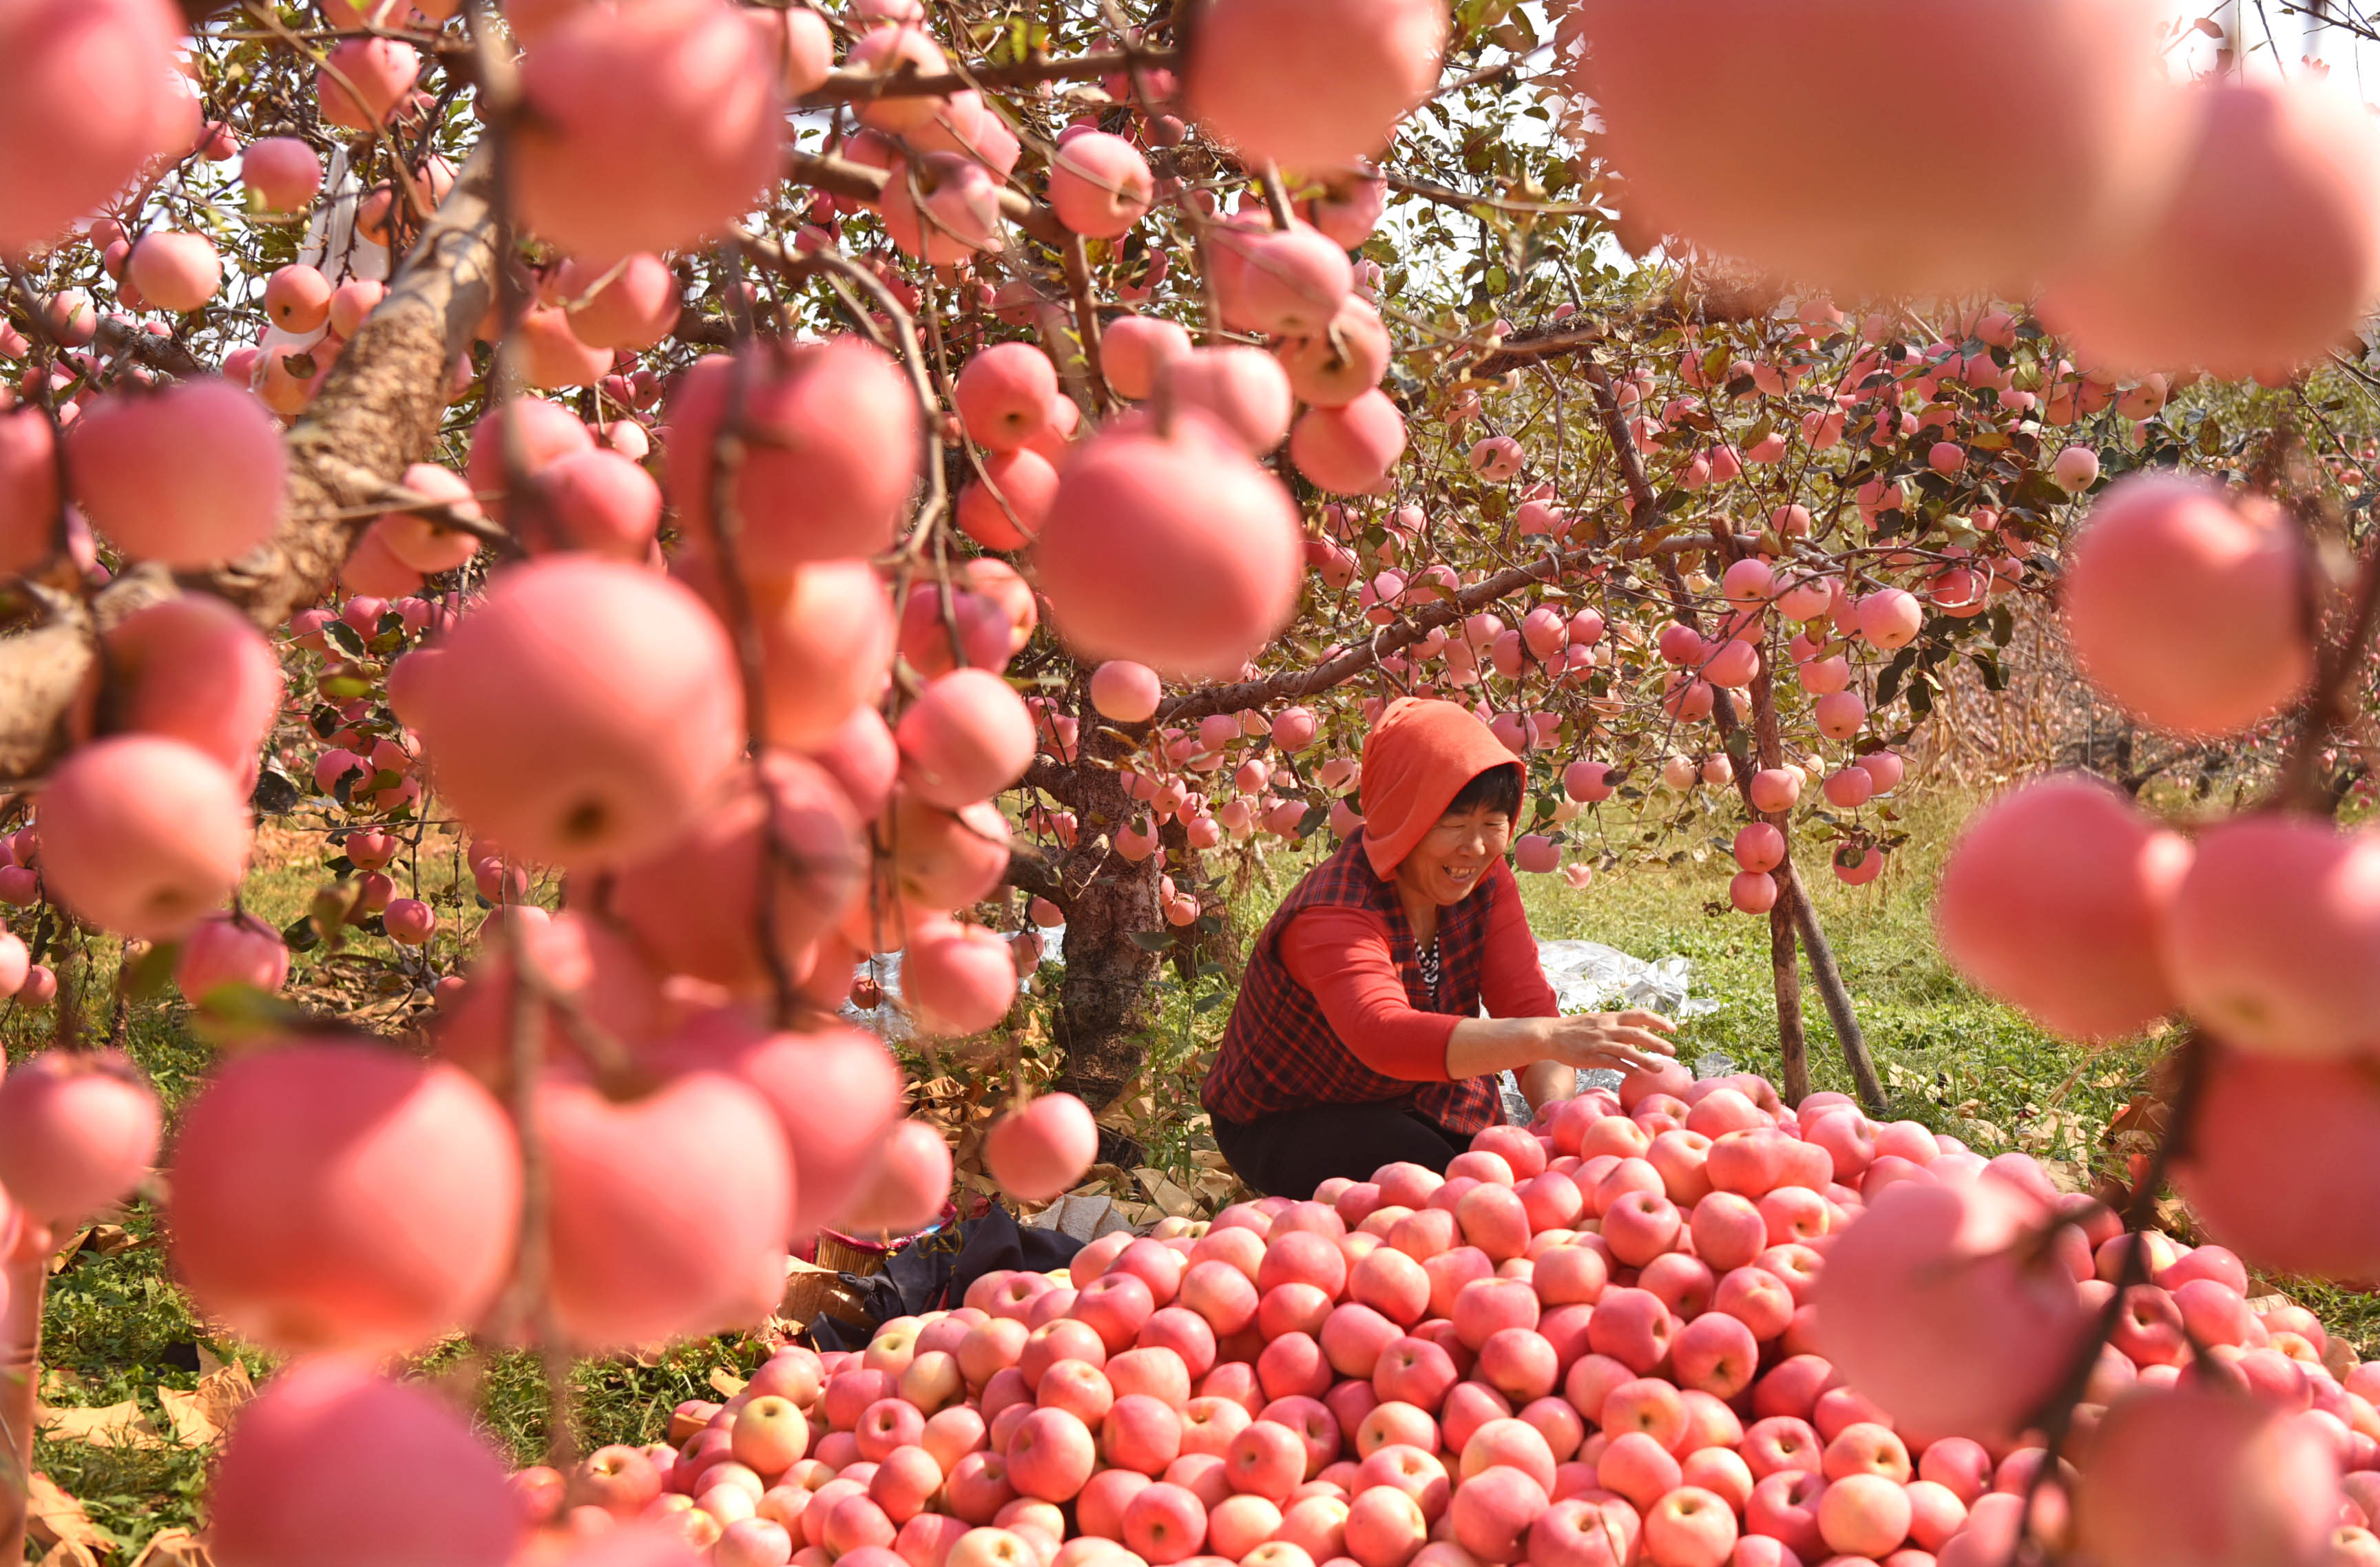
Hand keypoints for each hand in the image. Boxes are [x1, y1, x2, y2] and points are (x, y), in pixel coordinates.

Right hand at [1538, 1009, 1677, 1074]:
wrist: (1550, 1035)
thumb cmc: (1575, 1030)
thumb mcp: (1597, 1021)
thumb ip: (1617, 1025)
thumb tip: (1639, 1029)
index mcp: (1610, 1018)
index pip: (1639, 1015)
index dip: (1658, 1021)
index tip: (1673, 1029)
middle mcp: (1607, 1028)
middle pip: (1637, 1034)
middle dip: (1656, 1042)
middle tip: (1672, 1050)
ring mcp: (1599, 1042)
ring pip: (1627, 1050)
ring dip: (1646, 1059)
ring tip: (1660, 1068)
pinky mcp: (1591, 1056)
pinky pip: (1613, 1063)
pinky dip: (1627, 1068)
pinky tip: (1638, 1074)